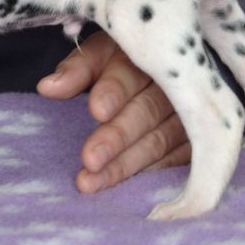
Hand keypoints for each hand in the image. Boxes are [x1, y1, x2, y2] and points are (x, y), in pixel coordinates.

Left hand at [37, 31, 190, 192]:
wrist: (168, 69)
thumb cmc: (123, 61)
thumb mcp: (99, 54)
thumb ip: (76, 70)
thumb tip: (47, 87)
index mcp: (143, 56)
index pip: (130, 72)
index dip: (114, 90)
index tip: (96, 110)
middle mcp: (173, 85)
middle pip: (147, 111)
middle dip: (117, 136)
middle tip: (90, 159)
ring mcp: (191, 115)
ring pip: (159, 142)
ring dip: (125, 165)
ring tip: (91, 181)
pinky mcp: (198, 141)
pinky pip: (176, 161)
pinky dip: (150, 175)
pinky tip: (127, 189)